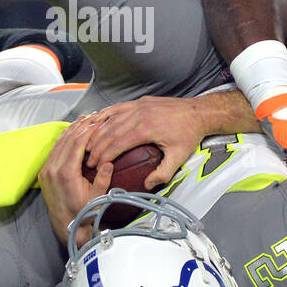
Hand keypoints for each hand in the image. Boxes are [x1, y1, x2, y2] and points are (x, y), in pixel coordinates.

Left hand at [40, 114, 113, 247]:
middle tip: (91, 116)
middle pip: (66, 140)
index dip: (87, 131)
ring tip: (82, 120)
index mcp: (66, 173)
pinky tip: (70, 133)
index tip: (96, 122)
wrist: (66, 225)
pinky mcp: (44, 173)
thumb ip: (103, 179)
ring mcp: (46, 171)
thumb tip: (108, 162)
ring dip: (71, 131)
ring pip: (58, 144)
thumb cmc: (83, 213)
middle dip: (80, 127)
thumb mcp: (97, 197)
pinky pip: (54, 151)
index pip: (76, 144)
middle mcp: (53, 169)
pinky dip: (63, 140)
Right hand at [84, 96, 208, 188]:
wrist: (198, 112)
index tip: (96, 164)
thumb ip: (163, 173)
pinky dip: (105, 114)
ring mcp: (138, 106)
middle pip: (110, 132)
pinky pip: (118, 107)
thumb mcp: (179, 157)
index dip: (104, 155)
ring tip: (88, 144)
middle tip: (89, 158)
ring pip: (111, 119)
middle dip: (96, 146)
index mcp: (146, 129)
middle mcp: (139, 115)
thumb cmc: (189, 133)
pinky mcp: (140, 102)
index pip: (118, 143)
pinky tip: (96, 120)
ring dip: (97, 132)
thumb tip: (147, 184)